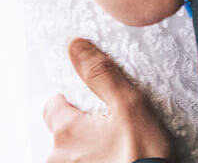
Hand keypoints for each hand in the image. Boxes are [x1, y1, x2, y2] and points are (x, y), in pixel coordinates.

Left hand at [43, 38, 172, 162]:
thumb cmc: (144, 157)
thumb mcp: (129, 106)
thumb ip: (101, 74)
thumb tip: (76, 46)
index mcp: (65, 131)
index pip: (53, 107)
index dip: (72, 104)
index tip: (93, 111)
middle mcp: (57, 159)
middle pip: (62, 135)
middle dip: (81, 133)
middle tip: (112, 137)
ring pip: (70, 158)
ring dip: (86, 155)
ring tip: (116, 156)